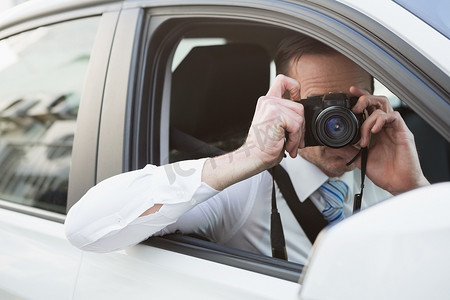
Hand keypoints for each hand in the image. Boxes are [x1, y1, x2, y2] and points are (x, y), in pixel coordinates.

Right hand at [202, 75, 303, 189]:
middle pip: (298, 107)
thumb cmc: (263, 146)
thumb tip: (303, 118)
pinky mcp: (276, 115)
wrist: (253, 157)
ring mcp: (271, 106)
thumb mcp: (275, 126)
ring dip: (298, 136)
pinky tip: (287, 146)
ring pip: (299, 118)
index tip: (297, 97)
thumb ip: (285, 115)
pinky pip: (297, 125)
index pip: (282, 81)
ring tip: (289, 145)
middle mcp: (267, 101)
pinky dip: (295, 139)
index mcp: (267, 102)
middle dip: (301, 127)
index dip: (294, 86)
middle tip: (295, 140)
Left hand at [330, 87, 428, 193]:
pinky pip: (393, 117)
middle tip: (354, 107)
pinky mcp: (403, 133)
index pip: (369, 107)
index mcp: (376, 130)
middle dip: (364, 99)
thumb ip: (346, 151)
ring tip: (364, 129)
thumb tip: (329, 146)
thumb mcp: (360, 159)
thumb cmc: (385, 173)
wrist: (399, 184)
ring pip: (383, 106)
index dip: (360, 98)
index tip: (348, 93)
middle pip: (377, 101)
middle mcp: (385, 127)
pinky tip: (374, 131)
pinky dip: (380, 120)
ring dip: (370, 114)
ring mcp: (395, 129)